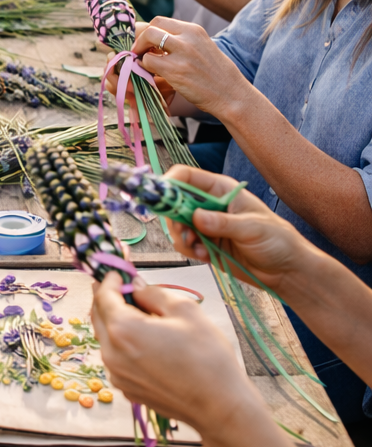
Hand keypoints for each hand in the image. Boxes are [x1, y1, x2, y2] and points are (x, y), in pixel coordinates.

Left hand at [91, 271, 249, 430]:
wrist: (219, 407)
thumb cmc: (207, 358)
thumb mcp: (185, 310)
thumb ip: (153, 292)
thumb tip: (136, 287)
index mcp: (123, 330)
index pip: (103, 295)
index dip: (111, 278)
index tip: (120, 270)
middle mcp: (112, 353)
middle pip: (99, 316)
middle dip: (109, 297)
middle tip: (126, 287)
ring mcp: (117, 374)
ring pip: (106, 337)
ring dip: (117, 321)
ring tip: (142, 313)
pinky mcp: (126, 388)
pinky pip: (117, 357)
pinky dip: (124, 343)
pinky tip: (148, 340)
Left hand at [132, 18, 249, 120]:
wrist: (231, 94)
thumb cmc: (216, 75)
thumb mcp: (202, 48)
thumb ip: (182, 42)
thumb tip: (154, 42)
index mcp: (194, 30)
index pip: (160, 21)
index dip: (146, 31)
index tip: (143, 43)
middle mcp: (188, 37)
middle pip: (151, 27)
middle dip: (139, 39)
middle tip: (137, 52)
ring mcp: (182, 53)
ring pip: (147, 39)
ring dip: (140, 51)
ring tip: (144, 63)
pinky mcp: (176, 70)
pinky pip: (148, 61)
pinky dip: (145, 67)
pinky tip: (152, 75)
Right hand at [162, 165, 316, 294]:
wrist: (286, 270)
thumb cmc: (277, 241)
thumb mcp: (253, 228)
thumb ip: (223, 223)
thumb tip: (196, 217)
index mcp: (221, 190)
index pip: (187, 177)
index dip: (169, 184)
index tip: (160, 198)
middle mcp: (210, 205)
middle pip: (175, 202)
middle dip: (173, 218)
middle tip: (183, 234)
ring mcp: (206, 225)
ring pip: (176, 225)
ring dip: (182, 238)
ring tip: (199, 249)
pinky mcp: (205, 244)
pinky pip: (185, 244)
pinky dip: (189, 251)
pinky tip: (205, 257)